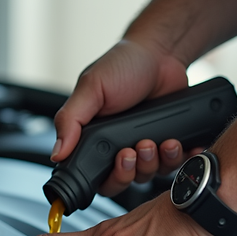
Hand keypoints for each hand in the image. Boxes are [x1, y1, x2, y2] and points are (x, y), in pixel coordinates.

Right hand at [53, 39, 191, 195]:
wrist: (161, 52)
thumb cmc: (123, 65)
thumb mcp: (90, 88)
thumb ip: (71, 120)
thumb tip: (56, 153)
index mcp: (94, 140)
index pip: (96, 177)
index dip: (109, 178)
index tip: (118, 160)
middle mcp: (119, 148)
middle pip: (124, 182)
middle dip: (133, 170)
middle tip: (137, 149)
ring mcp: (145, 148)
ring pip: (150, 175)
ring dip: (156, 162)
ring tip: (160, 141)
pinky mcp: (168, 144)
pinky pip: (175, 164)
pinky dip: (179, 158)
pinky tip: (179, 144)